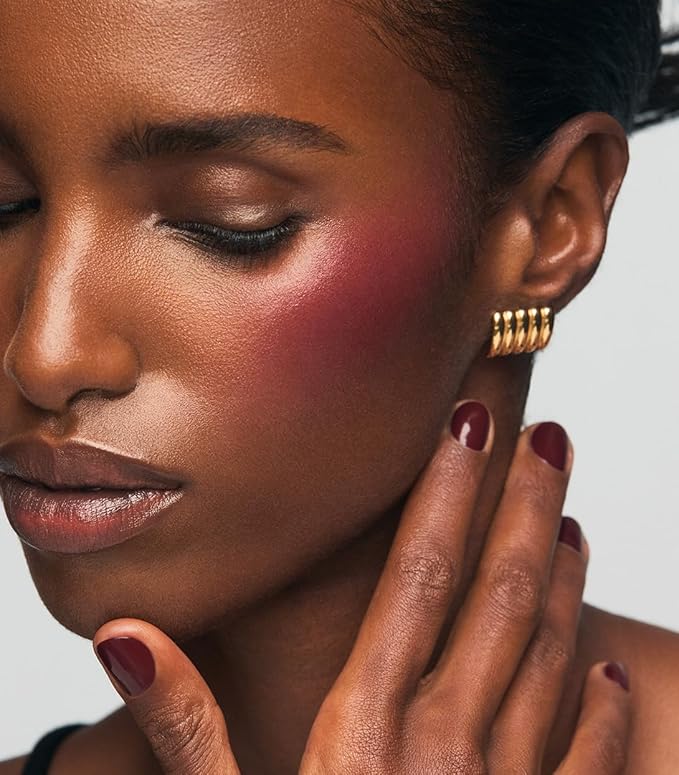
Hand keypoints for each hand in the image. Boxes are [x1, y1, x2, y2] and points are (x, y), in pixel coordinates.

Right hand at [92, 401, 631, 773]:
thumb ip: (183, 727)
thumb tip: (128, 636)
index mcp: (366, 724)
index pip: (418, 572)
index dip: (446, 492)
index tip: (471, 425)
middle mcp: (443, 741)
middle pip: (497, 594)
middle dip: (525, 506)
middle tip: (551, 437)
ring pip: (548, 657)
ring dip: (566, 583)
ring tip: (574, 519)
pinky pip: (586, 759)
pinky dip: (605, 709)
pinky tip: (613, 670)